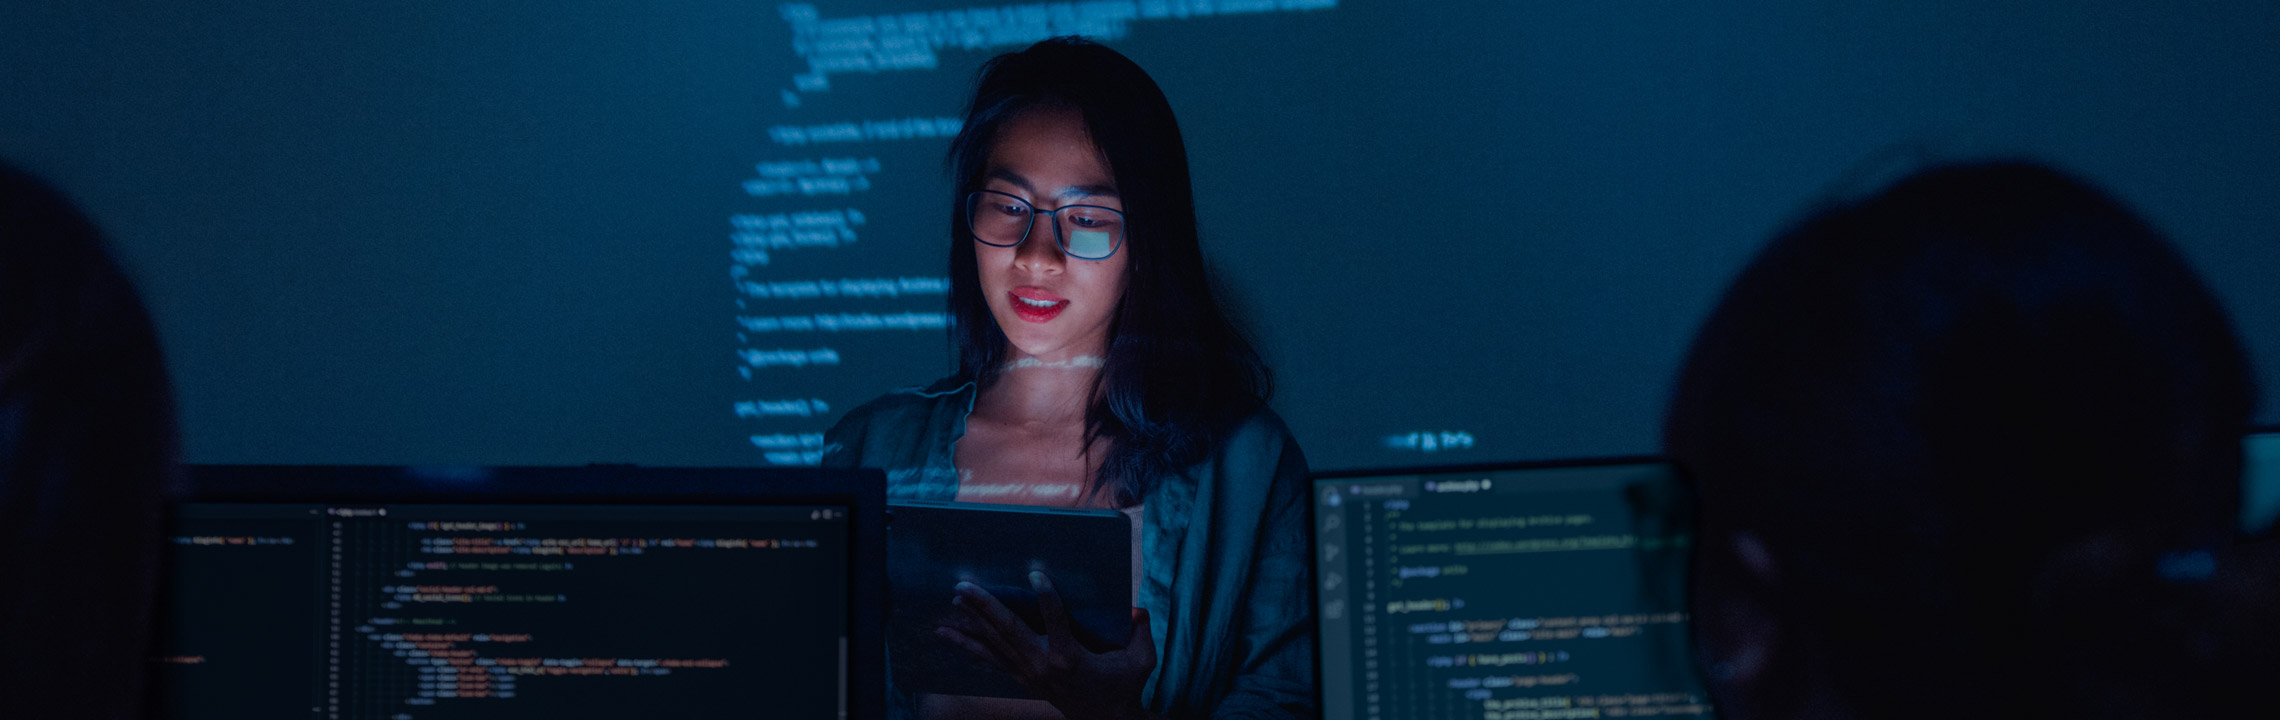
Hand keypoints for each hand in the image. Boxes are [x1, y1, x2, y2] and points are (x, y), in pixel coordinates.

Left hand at [937, 570, 1159, 719]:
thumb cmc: (1124, 686)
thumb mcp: (1141, 661)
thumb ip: (1142, 633)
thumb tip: (1137, 609)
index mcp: (1071, 658)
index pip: (1056, 622)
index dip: (1047, 599)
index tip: (1035, 576)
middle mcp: (1043, 665)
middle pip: (1009, 631)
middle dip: (985, 607)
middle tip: (964, 585)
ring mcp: (1028, 673)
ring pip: (995, 643)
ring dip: (973, 621)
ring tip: (953, 600)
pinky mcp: (1021, 677)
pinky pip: (990, 659)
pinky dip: (968, 645)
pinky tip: (946, 634)